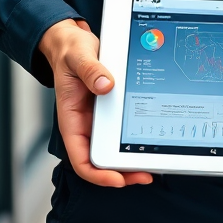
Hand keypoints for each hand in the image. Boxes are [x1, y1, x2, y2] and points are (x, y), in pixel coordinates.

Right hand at [38, 19, 152, 187]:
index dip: (98, 174)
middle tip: (144, 174)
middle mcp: (85, 123)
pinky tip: (149, 138)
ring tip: (151, 161)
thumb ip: (91, 71)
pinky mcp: (111, 108)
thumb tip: (106, 85)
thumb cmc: (71, 52)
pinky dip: (133, 137)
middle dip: (121, 172)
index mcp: (71, 119)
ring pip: (113, 148)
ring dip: (130, 158)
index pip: (80, 159)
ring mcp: (99, 118)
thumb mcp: (78, 57)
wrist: (75, 42)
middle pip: (101, 160)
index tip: (117, 179)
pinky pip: (121, 129)